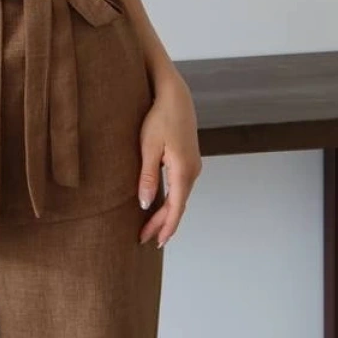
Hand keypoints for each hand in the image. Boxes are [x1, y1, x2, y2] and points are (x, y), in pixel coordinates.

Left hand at [137, 69, 201, 248]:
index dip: (165, 227)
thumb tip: (146, 204)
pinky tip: (161, 203)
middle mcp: (192, 171)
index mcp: (183, 171)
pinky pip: (181, 187)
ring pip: (180, 196)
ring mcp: (193, 165)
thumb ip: (147, 176)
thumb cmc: (159, 117)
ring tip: (152, 227)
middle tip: (145, 239)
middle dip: (162, 224)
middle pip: (178, 205)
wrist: (174, 95)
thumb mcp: (148, 147)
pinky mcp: (188, 159)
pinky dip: (171, 199)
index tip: (154, 242)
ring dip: (167, 212)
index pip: (175, 208)